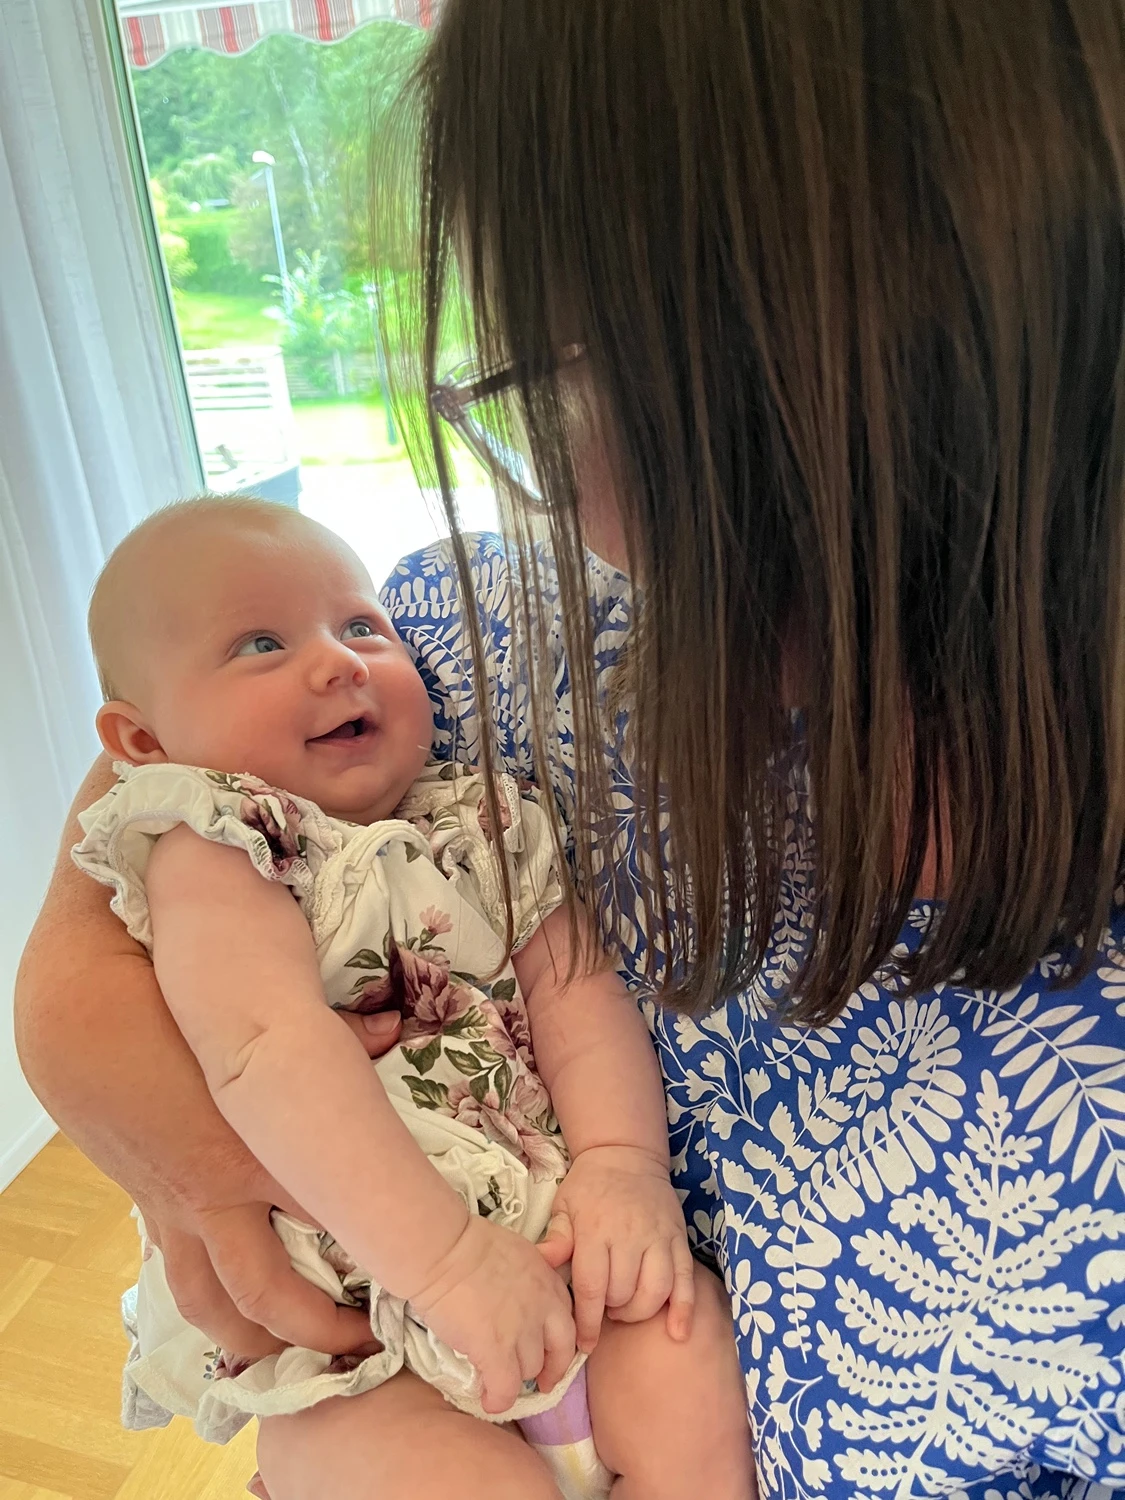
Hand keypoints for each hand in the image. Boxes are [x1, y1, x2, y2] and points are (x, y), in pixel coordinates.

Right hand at [133, 1007, 404, 1361]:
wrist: (86, 1034)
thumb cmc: (174, 1024)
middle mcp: (218, 1200)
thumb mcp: (259, 1032)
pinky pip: (180, 1274)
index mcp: (256, 1154)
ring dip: (253, 1340)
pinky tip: (233, 1309)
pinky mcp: (151, 1209)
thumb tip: (391, 1026)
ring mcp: (178, 1212)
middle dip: (318, 1327)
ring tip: (294, 1356)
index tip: (414, 1266)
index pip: (331, 1217)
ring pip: (213, 1305)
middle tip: (363, 1338)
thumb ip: (337, 1035)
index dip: (376, 1248)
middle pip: (270, 1292)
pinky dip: (209, 1299)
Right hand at [407, 1214, 576, 1415]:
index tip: (552, 1353)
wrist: (444, 1250)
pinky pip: (506, 1389)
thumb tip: (524, 1295)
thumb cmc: (468, 1243)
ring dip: (516, 1376)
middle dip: (551, 1369)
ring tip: (497, 1378)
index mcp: (549, 1282)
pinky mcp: (497, 1351)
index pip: (568, 1321)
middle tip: (540, 1381)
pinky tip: (488, 1400)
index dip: (560, 1342)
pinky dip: (499, 1400)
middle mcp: (543, 1308)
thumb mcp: (518, 1251)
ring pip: (529, 1369)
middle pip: (559, 1351)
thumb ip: (531, 1276)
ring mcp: (522, 1332)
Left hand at [538, 1144, 695, 1350]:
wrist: (625, 1154)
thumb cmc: (589, 1186)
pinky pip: (686, 1279)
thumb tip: (541, 1265)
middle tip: (602, 1309)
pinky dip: (684, 1308)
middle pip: (624, 1293)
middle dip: (611, 1311)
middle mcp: (630, 1236)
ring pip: (656, 1291)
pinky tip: (677, 1332)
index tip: (583, 1344)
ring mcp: (658, 1238)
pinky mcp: (678, 1239)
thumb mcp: (564, 1206)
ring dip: (640, 1311)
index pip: (592, 1288)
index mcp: (596, 1231)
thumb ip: (556, 1239)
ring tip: (625, 1308)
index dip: (587, 1322)